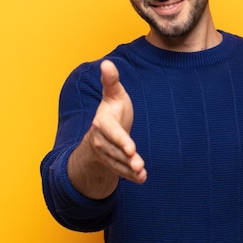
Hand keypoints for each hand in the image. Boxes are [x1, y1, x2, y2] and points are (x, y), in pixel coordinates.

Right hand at [68, 60, 145, 198]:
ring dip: (129, 169)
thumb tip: (106, 63)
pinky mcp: (112, 164)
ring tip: (142, 173)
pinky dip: (130, 176)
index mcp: (102, 123)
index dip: (121, 140)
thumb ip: (111, 81)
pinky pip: (121, 171)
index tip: (131, 148)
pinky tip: (142, 179)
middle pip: (115, 151)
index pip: (111, 133)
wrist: (103, 130)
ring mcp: (106, 154)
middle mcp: (101, 140)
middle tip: (139, 164)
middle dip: (127, 159)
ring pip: (118, 163)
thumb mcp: (113, 94)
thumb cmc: (112, 109)